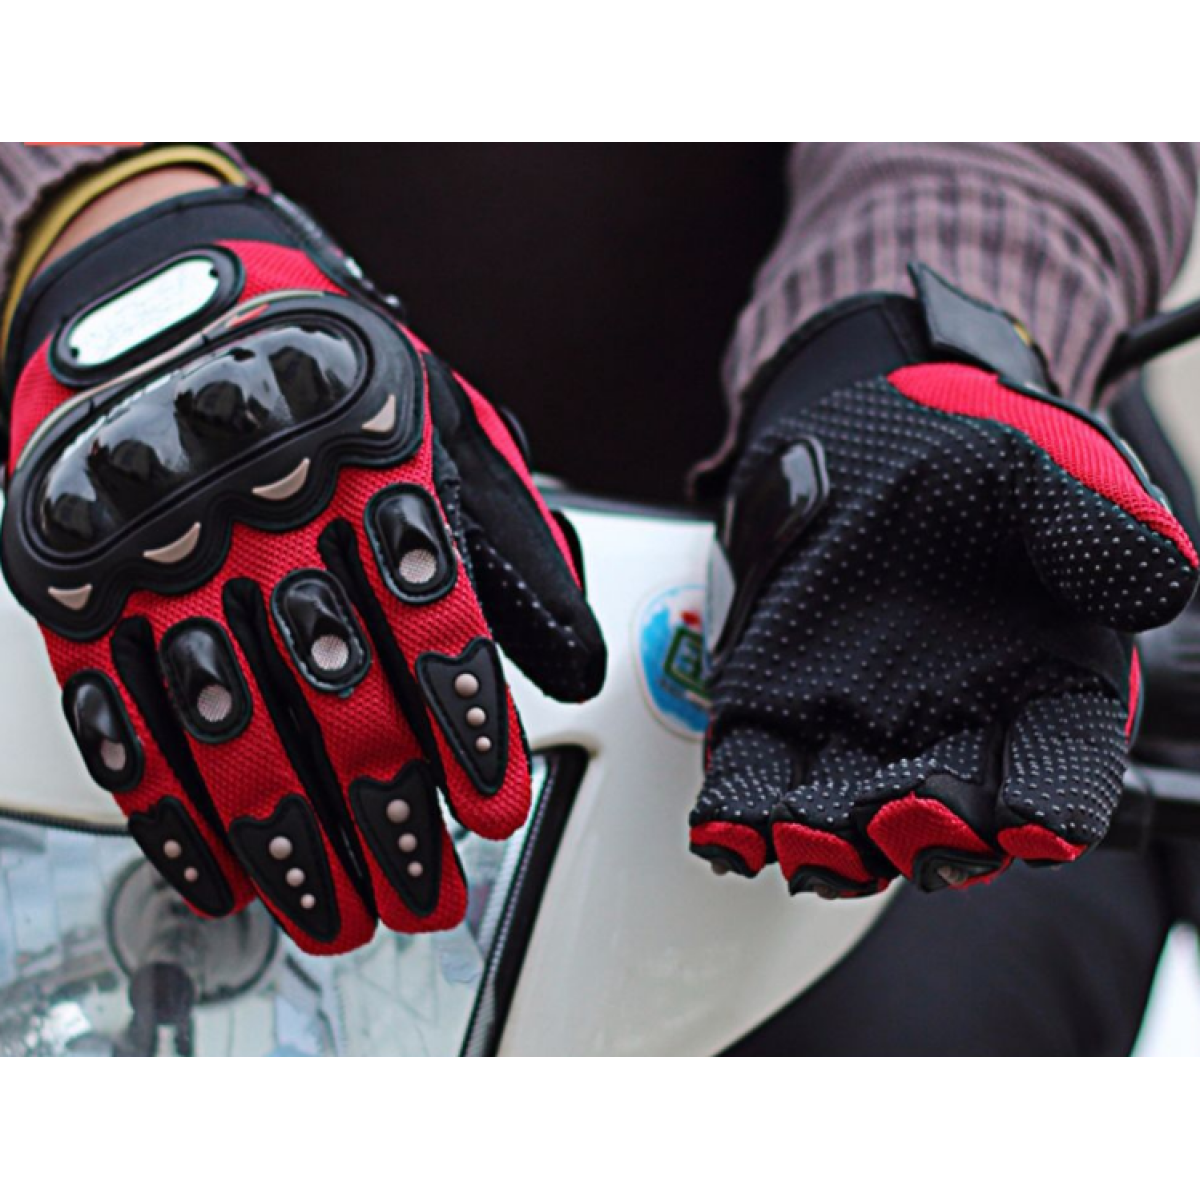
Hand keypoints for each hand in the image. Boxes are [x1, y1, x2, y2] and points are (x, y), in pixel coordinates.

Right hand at [1, 184, 604, 953]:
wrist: (156, 289)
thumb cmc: (318, 368)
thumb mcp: (436, 416)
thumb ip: (510, 537)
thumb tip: (574, 661)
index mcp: (366, 459)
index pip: (428, 621)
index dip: (464, 728)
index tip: (491, 812)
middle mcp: (261, 508)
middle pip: (332, 690)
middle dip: (385, 813)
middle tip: (426, 899)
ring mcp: (160, 548)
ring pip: (227, 722)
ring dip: (286, 835)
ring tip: (336, 914)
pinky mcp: (77, 582)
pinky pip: (117, 711)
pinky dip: (168, 806)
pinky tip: (217, 874)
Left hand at [691, 271, 1197, 896]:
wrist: (853, 435)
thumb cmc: (959, 457)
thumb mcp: (1038, 472)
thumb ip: (1094, 527)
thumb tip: (1162, 583)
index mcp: (1038, 681)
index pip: (1065, 765)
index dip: (1057, 801)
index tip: (1040, 824)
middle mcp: (949, 724)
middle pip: (951, 812)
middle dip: (934, 834)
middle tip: (916, 827)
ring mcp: (855, 726)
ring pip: (849, 814)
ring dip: (831, 843)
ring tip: (813, 844)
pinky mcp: (771, 709)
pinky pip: (755, 774)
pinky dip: (739, 811)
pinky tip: (726, 833)